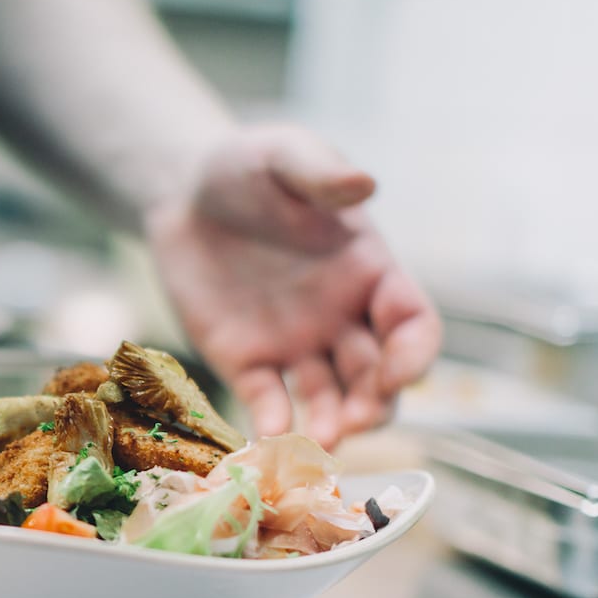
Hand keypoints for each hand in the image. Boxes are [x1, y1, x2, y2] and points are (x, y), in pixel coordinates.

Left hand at [146, 124, 439, 448]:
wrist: (182, 190)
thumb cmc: (247, 167)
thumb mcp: (283, 156)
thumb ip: (319, 173)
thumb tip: (364, 185)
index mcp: (369, 273)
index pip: (414, 326)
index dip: (414, 356)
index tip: (398, 374)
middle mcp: (341, 318)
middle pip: (377, 380)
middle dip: (374, 406)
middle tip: (353, 422)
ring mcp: (295, 345)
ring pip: (329, 401)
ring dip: (330, 426)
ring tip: (318, 442)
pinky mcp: (246, 361)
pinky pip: (267, 402)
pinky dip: (272, 425)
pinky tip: (268, 436)